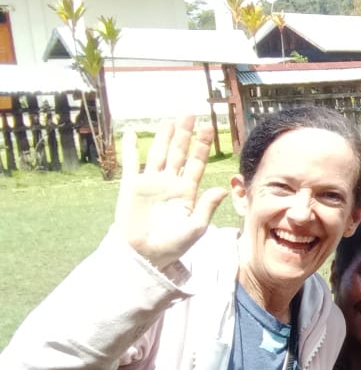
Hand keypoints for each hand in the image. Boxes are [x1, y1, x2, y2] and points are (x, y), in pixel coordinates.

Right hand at [115, 116, 226, 269]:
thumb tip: (222, 188)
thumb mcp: (195, 228)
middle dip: (185, 134)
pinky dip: (129, 148)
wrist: (145, 255)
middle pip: (179, 153)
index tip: (209, 128)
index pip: (197, 163)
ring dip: (163, 137)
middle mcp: (170, 183)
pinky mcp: (131, 187)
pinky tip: (129, 134)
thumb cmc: (172, 246)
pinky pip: (130, 163)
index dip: (202, 145)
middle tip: (190, 115)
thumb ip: (207, 207)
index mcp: (187, 191)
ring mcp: (150, 183)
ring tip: (170, 120)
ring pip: (158, 153)